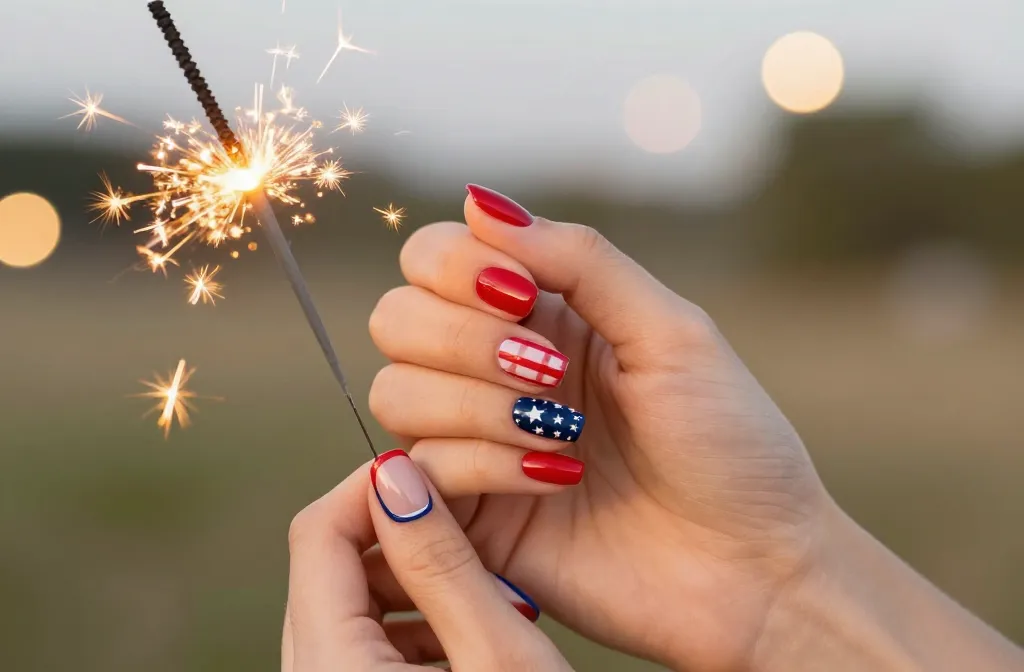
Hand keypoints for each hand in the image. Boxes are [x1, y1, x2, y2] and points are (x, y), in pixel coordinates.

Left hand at [282, 454, 571, 670]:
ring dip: (410, 578)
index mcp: (332, 666)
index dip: (375, 487)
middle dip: (398, 533)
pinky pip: (363, 645)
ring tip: (480, 578)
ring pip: (348, 604)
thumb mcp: (500, 657)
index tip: (436, 470)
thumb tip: (399, 478)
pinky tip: (467, 626)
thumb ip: (444, 566)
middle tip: (465, 518)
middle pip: (328, 568)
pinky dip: (410, 622)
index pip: (318, 535)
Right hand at [366, 185, 832, 669]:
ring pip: (397, 392)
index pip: (435, 256)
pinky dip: (482, 465)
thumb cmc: (729, 441)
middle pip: (397, 317)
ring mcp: (478, 441)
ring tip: (562, 436)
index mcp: (544, 313)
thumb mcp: (670, 330)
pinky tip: (553, 481)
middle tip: (547, 372)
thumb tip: (479, 200)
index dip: (456, 266)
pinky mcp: (470, 514)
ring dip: (475, 405)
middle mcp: (496, 369)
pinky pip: (420, 470)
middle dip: (464, 339)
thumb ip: (578, 259)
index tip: (524, 298)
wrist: (751, 565)